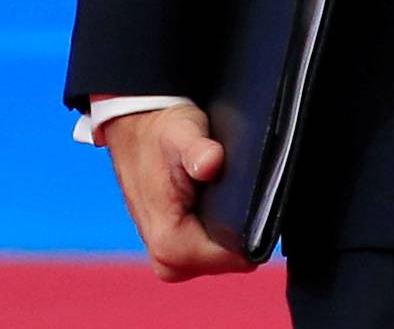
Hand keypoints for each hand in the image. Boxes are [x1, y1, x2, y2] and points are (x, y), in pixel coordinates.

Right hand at [100, 101, 255, 281]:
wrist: (135, 130)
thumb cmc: (160, 132)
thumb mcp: (182, 132)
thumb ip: (198, 150)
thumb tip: (210, 163)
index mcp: (168, 241)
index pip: (230, 259)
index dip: (249, 233)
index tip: (257, 203)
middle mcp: (165, 259)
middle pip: (226, 262)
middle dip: (239, 232)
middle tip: (240, 192)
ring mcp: (168, 257)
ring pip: (218, 258)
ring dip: (229, 230)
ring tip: (228, 193)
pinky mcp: (172, 249)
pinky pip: (208, 251)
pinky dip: (218, 230)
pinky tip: (220, 203)